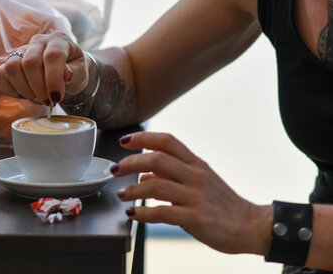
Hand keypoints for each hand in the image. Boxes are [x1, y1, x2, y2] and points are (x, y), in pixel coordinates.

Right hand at [0, 32, 89, 104]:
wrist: (65, 74)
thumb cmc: (75, 72)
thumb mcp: (82, 73)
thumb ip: (76, 73)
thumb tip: (66, 74)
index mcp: (59, 40)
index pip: (52, 56)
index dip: (53, 79)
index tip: (56, 98)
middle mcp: (38, 42)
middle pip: (30, 62)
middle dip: (39, 88)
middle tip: (48, 101)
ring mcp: (21, 51)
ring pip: (12, 67)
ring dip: (24, 89)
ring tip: (37, 98)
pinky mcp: (9, 63)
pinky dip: (10, 90)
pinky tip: (24, 95)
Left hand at [112, 131, 271, 254]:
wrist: (250, 226)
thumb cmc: (222, 204)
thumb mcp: (199, 182)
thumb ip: (172, 175)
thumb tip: (145, 172)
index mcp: (196, 163)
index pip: (167, 141)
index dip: (143, 137)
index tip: (124, 140)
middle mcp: (195, 175)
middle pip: (157, 158)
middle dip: (130, 162)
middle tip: (115, 169)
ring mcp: (195, 196)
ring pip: (155, 184)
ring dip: (132, 189)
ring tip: (122, 194)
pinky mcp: (195, 217)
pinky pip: (162, 212)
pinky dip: (143, 213)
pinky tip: (134, 214)